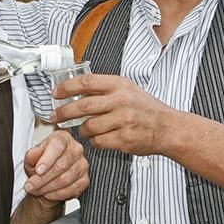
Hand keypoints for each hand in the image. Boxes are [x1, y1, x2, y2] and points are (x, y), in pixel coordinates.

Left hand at [22, 130, 88, 202]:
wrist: (47, 178)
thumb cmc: (41, 164)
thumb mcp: (31, 157)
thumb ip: (32, 155)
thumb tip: (34, 154)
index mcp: (62, 138)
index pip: (57, 146)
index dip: (47, 160)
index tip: (38, 171)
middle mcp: (76, 149)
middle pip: (61, 165)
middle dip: (43, 178)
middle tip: (30, 185)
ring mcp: (83, 165)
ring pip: (65, 179)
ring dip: (48, 188)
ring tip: (36, 190)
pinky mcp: (85, 180)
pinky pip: (72, 189)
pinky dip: (57, 194)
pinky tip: (48, 194)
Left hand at [51, 74, 174, 156]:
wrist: (167, 127)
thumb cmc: (146, 108)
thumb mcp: (127, 89)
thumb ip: (104, 89)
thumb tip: (75, 89)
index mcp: (120, 85)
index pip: (86, 82)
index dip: (67, 88)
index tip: (56, 93)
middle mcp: (121, 101)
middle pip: (83, 106)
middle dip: (64, 112)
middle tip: (55, 116)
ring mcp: (123, 121)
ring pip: (89, 126)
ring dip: (81, 130)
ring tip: (83, 129)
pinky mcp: (124, 139)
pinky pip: (98, 141)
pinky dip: (94, 141)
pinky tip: (98, 137)